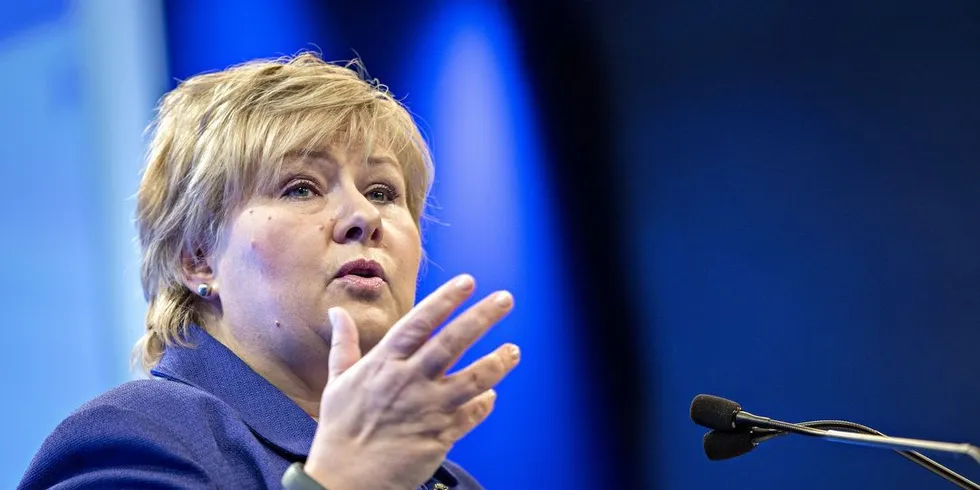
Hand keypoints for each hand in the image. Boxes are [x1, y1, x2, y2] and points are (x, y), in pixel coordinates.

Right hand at [304, 274, 519, 489]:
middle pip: (453, 341)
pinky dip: (485, 403)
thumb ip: (344, 344)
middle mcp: (409, 380)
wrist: (345, 480)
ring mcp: (428, 408)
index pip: (420, 322)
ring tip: (514, 350)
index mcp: (384, 363)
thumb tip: (337, 313)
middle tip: (506, 299)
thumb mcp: (337, 381)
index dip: (445, 300)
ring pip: (473, 379)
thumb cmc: (339, 430)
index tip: (467, 282)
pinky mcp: (440, 436)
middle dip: (483, 317)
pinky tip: (493, 394)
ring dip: (497, 362)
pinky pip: (472, 415)